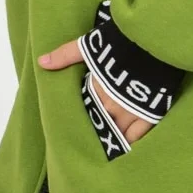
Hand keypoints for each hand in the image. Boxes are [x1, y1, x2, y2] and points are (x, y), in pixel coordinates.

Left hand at [38, 36, 157, 145]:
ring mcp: (130, 113)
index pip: (84, 110)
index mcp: (95, 91)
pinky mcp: (149, 115)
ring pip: (117, 133)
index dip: (82, 116)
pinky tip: (125, 148)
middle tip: (91, 142)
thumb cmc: (119, 43)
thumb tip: (41, 62)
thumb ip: (65, 55)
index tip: (77, 124)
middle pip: (99, 124)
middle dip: (96, 131)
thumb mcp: (89, 46)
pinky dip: (131, 142)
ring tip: (106, 148)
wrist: (151, 43)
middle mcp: (111, 107)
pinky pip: (138, 136)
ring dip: (111, 138)